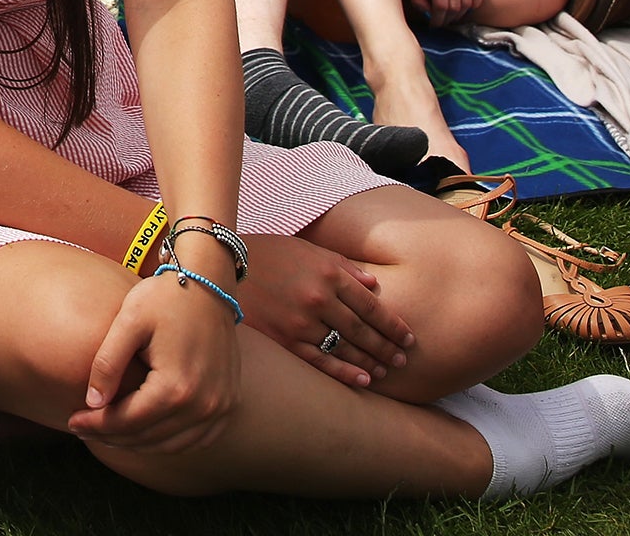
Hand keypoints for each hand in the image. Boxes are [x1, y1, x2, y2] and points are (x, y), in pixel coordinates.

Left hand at [68, 275, 238, 454]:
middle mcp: (204, 404)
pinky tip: (144, 431)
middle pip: (148, 436)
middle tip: (84, 428)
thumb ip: (107, 363)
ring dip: (137, 443)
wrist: (208, 284)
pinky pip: (196, 438)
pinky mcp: (228, 403)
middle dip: (112, 436)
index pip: (128, 420)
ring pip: (171, 444)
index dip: (97, 425)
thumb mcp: (128, 322)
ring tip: (108, 431)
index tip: (73, 421)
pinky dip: (168, 441)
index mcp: (177, 386)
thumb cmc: (165, 298)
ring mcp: (220, 407)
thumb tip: (92, 403)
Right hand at [237, 234, 413, 388]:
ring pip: (346, 348)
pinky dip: (345, 372)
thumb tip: (373, 284)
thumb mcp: (305, 249)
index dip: (394, 324)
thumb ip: (341, 265)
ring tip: (386, 370)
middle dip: (388, 346)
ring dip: (370, 361)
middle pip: (363, 330)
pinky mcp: (284, 340)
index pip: (371, 305)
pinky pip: (321, 361)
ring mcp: (301, 322)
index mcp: (327, 273)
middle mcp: (319, 299)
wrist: (221, 267)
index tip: (409, 338)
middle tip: (404, 359)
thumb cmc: (265, 254)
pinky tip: (363, 379)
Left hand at [401, 0, 485, 23]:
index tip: (433, 25)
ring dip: (460, 13)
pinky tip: (467, 8)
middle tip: (441, 23)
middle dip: (448, 19)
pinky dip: (475, 2)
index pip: (441, 5)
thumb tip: (427, 14)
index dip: (437, 19)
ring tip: (451, 17)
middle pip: (456, 6)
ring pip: (468, 1)